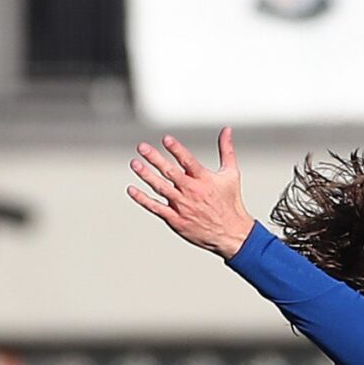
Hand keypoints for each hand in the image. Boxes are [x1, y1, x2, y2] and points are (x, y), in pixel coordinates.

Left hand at [129, 129, 257, 258]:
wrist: (231, 235)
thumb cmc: (230, 203)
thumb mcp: (231, 174)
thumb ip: (226, 150)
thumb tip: (227, 129)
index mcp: (204, 180)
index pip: (188, 162)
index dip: (177, 150)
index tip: (165, 139)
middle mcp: (192, 192)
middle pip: (170, 173)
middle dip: (155, 159)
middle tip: (142, 147)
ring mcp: (182, 206)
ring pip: (160, 188)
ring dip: (146, 176)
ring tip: (134, 164)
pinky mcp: (176, 220)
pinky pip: (156, 208)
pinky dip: (143, 199)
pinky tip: (132, 190)